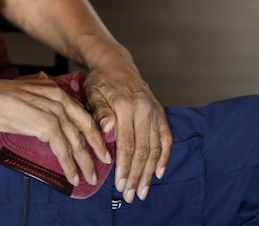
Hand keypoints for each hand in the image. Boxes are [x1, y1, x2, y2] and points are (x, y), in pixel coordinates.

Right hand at [0, 73, 111, 188]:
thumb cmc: (2, 97)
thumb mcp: (29, 91)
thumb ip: (43, 96)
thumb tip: (48, 101)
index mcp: (57, 90)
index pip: (82, 112)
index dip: (93, 130)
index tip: (98, 142)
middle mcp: (61, 99)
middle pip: (86, 127)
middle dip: (97, 146)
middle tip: (104, 160)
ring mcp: (55, 112)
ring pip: (77, 141)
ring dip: (84, 162)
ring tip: (89, 176)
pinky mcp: (47, 125)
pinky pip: (63, 150)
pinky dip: (69, 166)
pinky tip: (72, 176)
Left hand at [83, 64, 171, 202]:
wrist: (116, 63)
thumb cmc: (99, 80)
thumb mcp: (92, 91)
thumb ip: (99, 111)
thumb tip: (107, 129)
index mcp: (125, 105)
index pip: (127, 143)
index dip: (124, 167)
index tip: (120, 185)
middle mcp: (143, 109)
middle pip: (143, 149)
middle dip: (137, 175)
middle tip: (131, 196)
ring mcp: (154, 111)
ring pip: (155, 147)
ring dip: (149, 172)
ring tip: (143, 191)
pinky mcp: (160, 113)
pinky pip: (166, 138)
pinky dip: (164, 157)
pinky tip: (159, 173)